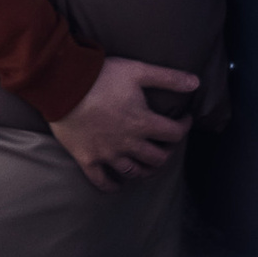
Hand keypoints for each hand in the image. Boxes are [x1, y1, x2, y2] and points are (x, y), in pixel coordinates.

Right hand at [52, 58, 201, 188]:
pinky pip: (102, 181)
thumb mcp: (137, 70)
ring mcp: (107, 154)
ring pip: (134, 172)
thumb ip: (168, 78)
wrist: (61, 84)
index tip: (184, 119)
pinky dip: (112, 186)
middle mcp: (128, 144)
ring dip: (146, 170)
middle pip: (157, 159)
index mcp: (142, 123)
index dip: (184, 126)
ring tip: (148, 164)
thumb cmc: (100, 76)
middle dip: (167, 151)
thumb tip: (196, 83)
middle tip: (166, 143)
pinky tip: (118, 184)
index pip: (174, 134)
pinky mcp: (87, 159)